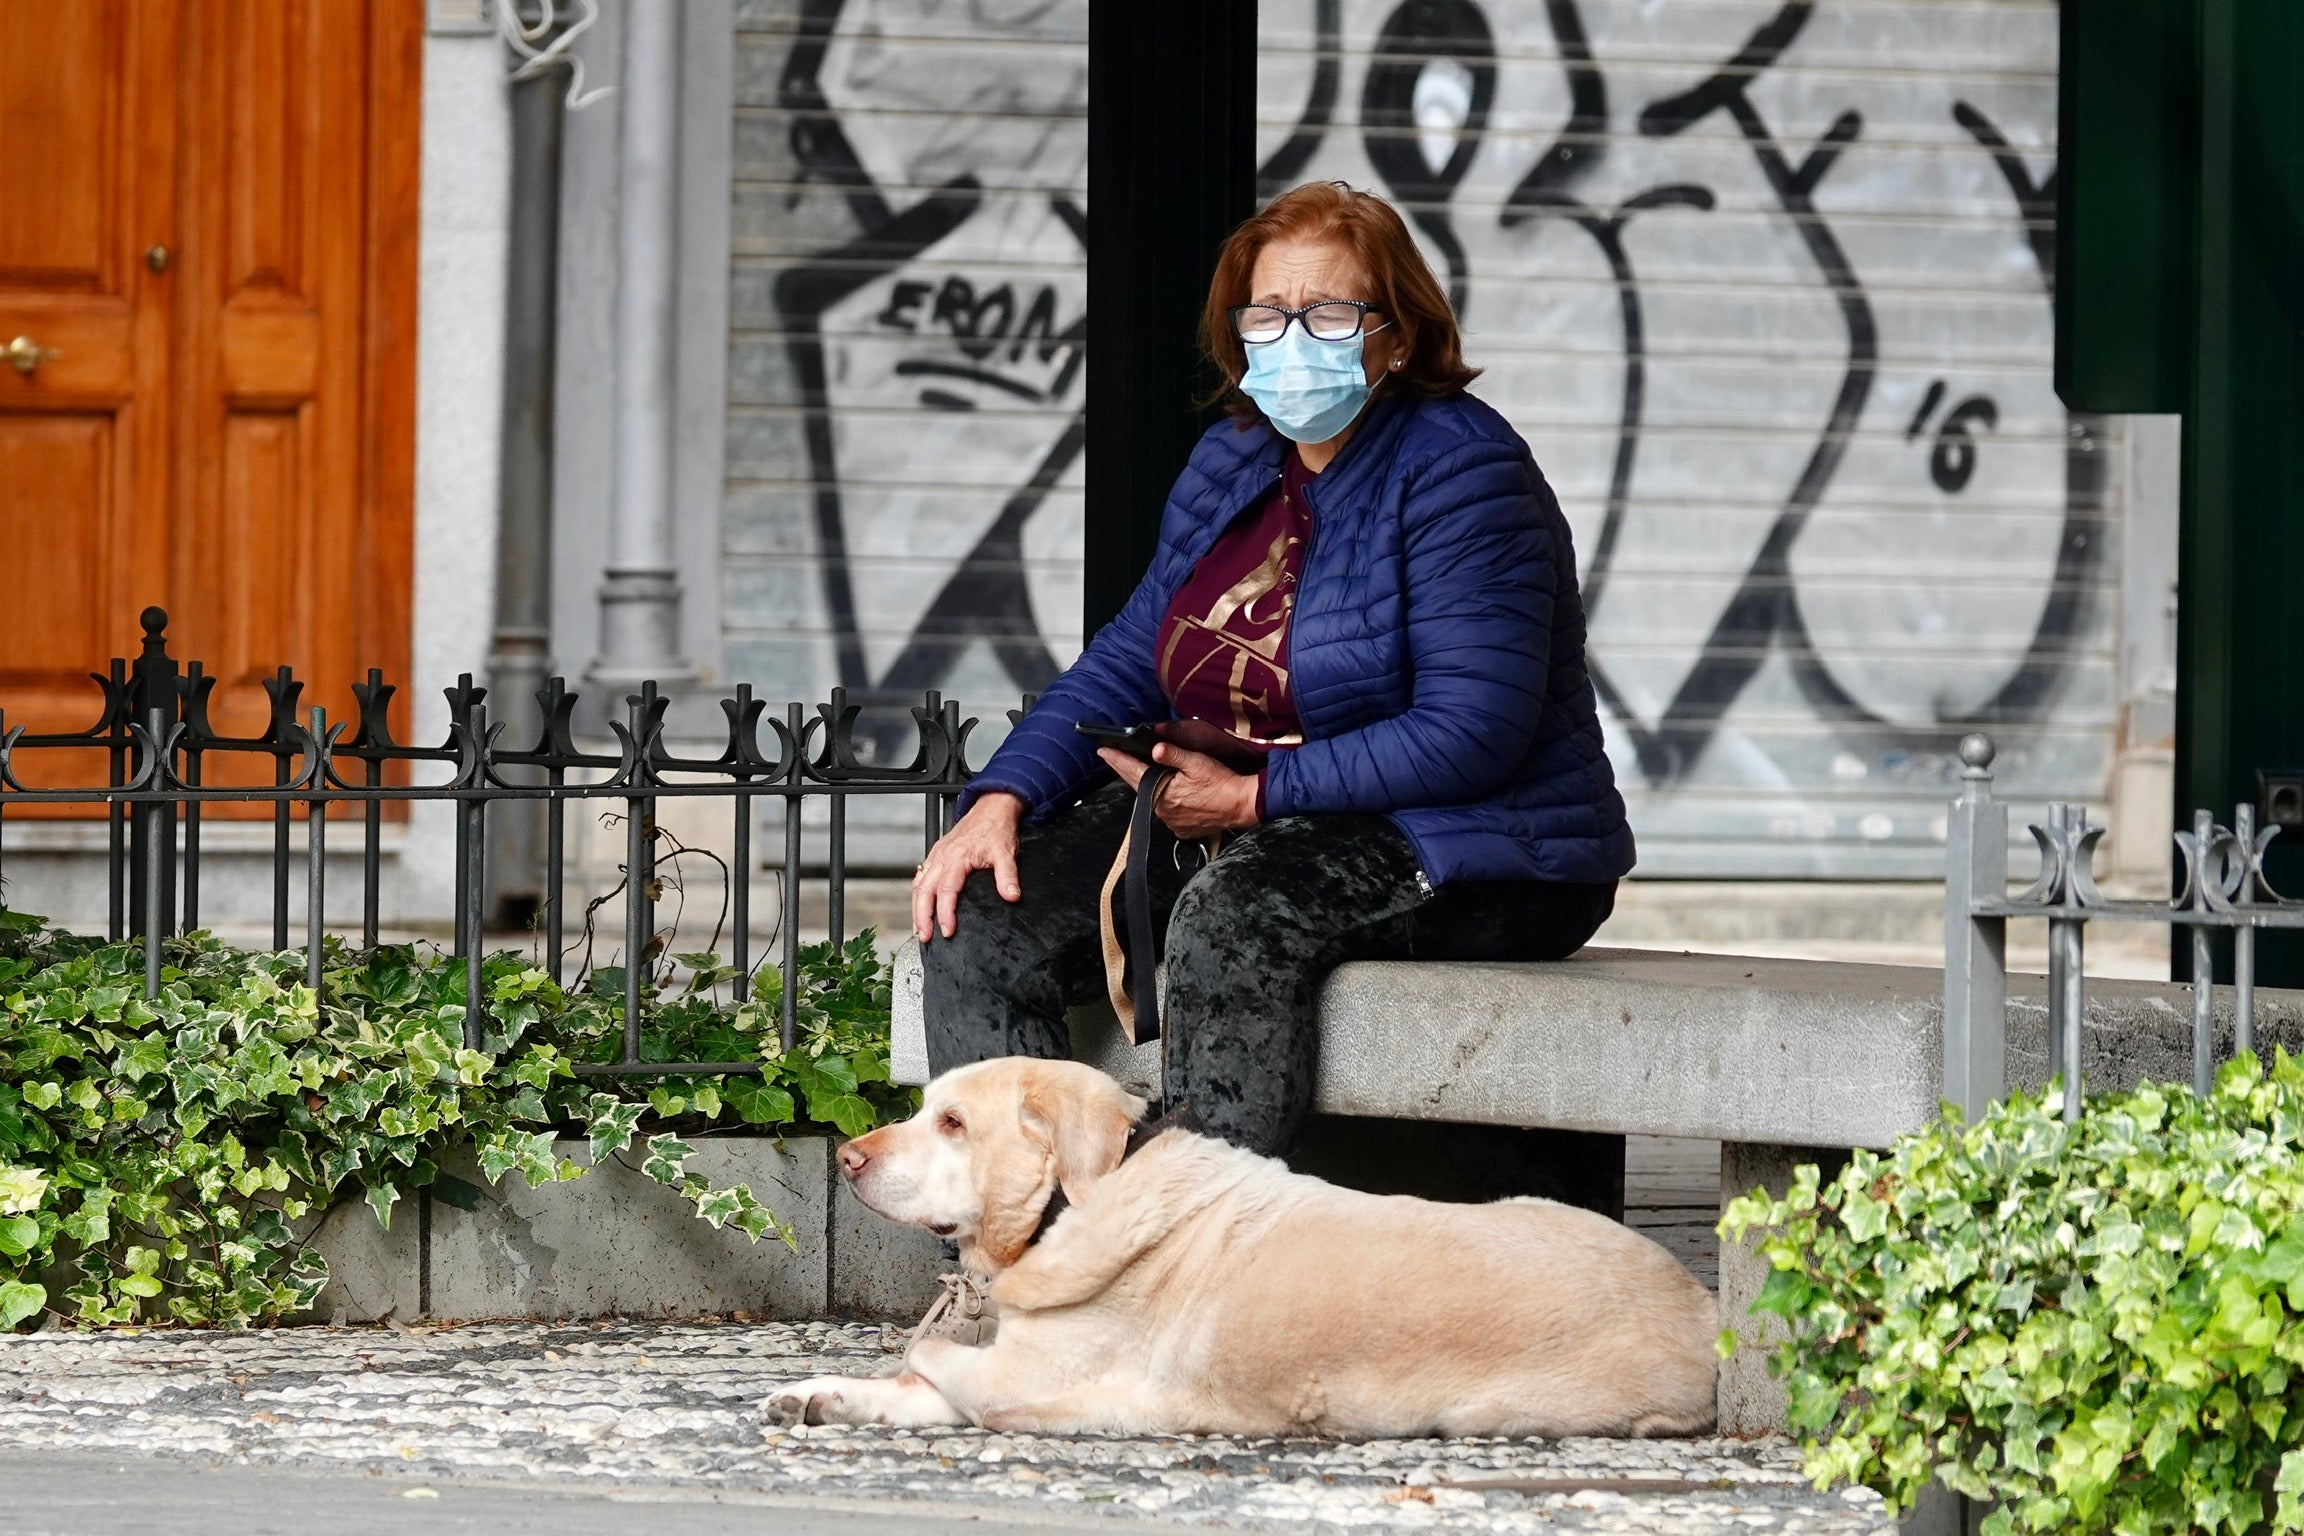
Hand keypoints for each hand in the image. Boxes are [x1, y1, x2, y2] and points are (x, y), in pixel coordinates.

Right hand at [913, 793, 1024, 941]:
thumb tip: (1011, 895)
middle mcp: (942, 857)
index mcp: (956, 857)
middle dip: (922, 916)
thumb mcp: (1006, 852)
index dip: (945, 914)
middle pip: (924, 891)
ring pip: (919, 885)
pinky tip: (919, 906)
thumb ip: (1008, 876)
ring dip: (917, 908)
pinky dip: (917, 894)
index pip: (947, 891)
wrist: (992, 808)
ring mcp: (936, 855)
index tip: (947, 931)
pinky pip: (920, 876)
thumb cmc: (996, 829)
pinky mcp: (936, 854)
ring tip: (919, 928)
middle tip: (924, 936)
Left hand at [1098, 744, 1260, 841]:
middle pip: (1137, 785)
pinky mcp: (1180, 828)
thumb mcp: (1197, 762)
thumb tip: (1154, 749)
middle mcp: (1162, 809)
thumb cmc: (1221, 783)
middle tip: (1110, 757)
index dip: (1117, 759)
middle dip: (1123, 769)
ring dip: (1143, 785)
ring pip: (1150, 798)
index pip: (1133, 771)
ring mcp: (1170, 821)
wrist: (1241, 805)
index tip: (1102, 751)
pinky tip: (1163, 791)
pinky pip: (1164, 811)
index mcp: (1163, 791)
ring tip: (1133, 771)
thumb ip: (1173, 754)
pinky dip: (1160, 800)